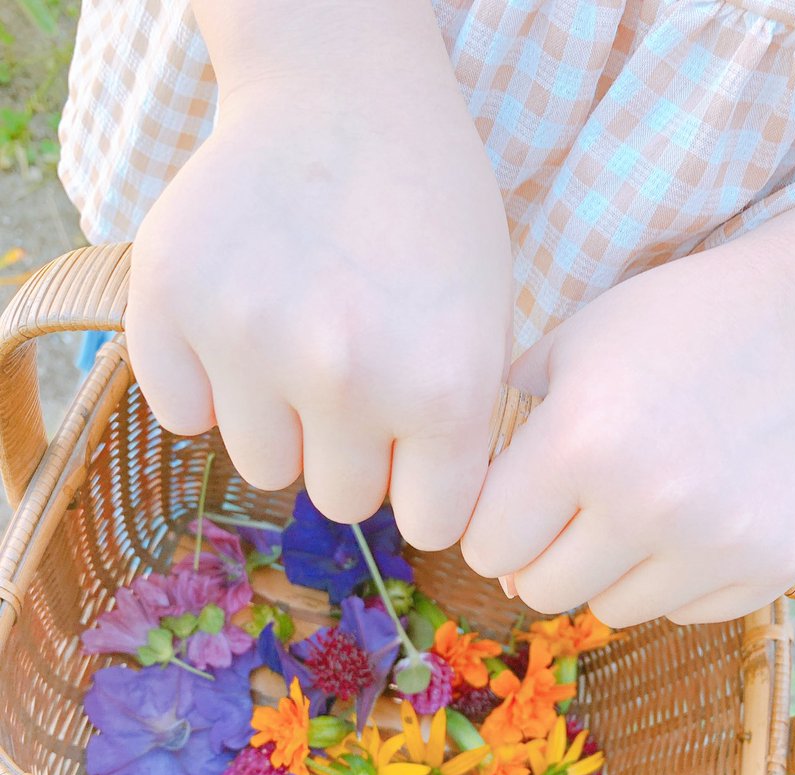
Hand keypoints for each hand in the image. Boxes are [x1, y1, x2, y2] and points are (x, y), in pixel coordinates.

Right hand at [126, 0, 512, 549]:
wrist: (344, 94)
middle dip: (352, 453)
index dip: (423, 488)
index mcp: (443, 388)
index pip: (427, 523)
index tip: (416, 451)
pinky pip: (184, 413)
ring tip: (299, 341)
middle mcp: (345, 376)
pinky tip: (241, 323)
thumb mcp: (489, 323)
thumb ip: (458, 432)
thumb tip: (420, 518)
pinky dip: (207, 384)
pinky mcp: (168, 305)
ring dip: (282, 423)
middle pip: (339, 501)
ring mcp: (248, 340)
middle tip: (356, 378)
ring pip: (263, 466)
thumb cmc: (433, 215)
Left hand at [461, 239, 794, 626]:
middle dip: (543, 556)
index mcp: (581, 442)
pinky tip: (700, 514)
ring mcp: (720, 542)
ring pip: (611, 611)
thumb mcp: (565, 349)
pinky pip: (683, 612)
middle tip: (576, 510)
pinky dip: (677, 578)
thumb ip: (500, 437)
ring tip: (644, 503)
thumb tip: (477, 539)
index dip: (494, 526)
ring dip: (610, 571)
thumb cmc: (667, 330)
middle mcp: (650, 503)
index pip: (489, 549)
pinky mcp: (774, 566)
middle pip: (542, 593)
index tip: (517, 504)